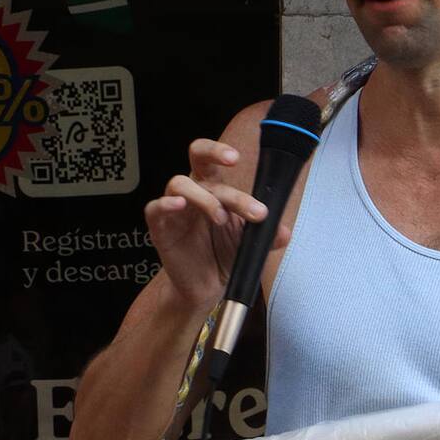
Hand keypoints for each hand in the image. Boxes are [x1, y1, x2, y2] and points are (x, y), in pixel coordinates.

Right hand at [144, 138, 272, 313]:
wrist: (208, 287)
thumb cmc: (224, 257)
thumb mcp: (250, 245)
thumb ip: (267, 236)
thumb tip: (284, 232)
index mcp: (214, 190)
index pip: (214, 161)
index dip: (220, 152)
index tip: (237, 157)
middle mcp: (194, 193)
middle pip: (197, 158)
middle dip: (213, 153)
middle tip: (234, 160)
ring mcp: (175, 209)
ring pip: (180, 183)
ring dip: (205, 197)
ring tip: (222, 218)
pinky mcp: (160, 228)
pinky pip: (155, 208)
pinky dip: (166, 204)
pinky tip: (179, 206)